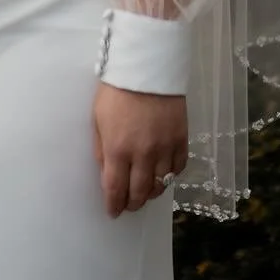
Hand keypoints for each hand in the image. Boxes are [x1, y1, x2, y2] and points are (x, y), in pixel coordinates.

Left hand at [92, 82, 187, 217]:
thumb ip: (102, 150)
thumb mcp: (98, 119)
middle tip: (128, 205)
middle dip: (132, 203)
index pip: (116, 189)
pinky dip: (170, 176)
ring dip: (151, 193)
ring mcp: (165, 149)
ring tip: (144, 192)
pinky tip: (163, 174)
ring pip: (161, 185)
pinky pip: (178, 169)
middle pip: (140, 193)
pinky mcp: (181, 140)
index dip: (114, 205)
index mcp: (118, 149)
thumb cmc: (115, 91)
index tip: (112, 212)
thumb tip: (106, 175)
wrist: (147, 68)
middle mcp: (143, 155)